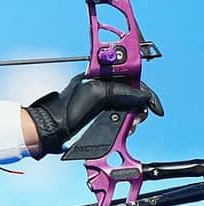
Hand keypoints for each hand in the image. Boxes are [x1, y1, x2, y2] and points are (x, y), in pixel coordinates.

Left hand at [24, 74, 163, 158]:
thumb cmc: (67, 108)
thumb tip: (143, 95)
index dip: (144, 91)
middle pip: (131, 94)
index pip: (130, 78)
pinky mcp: (98, 115)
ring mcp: (100, 102)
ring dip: (131, 118)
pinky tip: (122, 130)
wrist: (51, 129)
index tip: (153, 106)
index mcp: (99, 76)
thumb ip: (121, 91)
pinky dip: (124, 124)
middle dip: (138, 106)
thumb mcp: (96, 94)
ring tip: (128, 126)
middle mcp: (101, 87)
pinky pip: (118, 118)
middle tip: (137, 117)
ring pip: (127, 108)